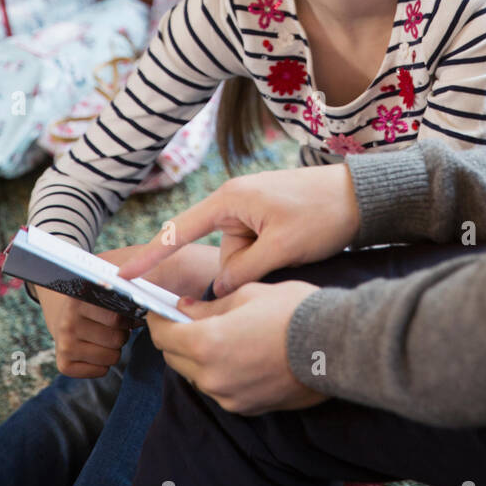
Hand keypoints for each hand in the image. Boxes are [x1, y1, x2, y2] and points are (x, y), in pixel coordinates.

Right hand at [35, 284, 131, 377]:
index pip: (115, 318)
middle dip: (122, 336)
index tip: (124, 319)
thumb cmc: (92, 309)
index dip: (126, 321)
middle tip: (115, 331)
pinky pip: (100, 371)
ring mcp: (65, 345)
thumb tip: (146, 316)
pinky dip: (104, 366)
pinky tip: (95, 353)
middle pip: (116, 339)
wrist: (63, 320)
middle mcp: (69, 323)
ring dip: (114, 352)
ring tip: (105, 342)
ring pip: (111, 357)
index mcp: (80, 301)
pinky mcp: (64, 364)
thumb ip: (122, 304)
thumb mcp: (102, 299)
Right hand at [116, 165, 360, 295]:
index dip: (151, 256)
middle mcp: (234, 202)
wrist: (362, 196)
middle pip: (221, 254)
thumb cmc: (322, 214)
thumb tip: (221, 289)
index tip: (123, 276)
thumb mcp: (282, 248)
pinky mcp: (264, 219)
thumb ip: (244, 272)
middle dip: (246, 268)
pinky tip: (299, 244)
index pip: (179, 231)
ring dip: (263, 265)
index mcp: (230, 200)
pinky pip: (255, 251)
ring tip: (299, 244)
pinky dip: (272, 259)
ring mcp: (249, 210)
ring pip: (240, 258)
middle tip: (284, 252)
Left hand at [145, 281, 327, 414]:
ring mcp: (229, 396)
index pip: (163, 335)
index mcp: (207, 343)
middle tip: (187, 316)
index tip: (159, 309)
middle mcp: (212, 376)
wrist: (334, 346)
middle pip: (174, 358)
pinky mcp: (246, 407)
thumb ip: (210, 306)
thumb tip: (185, 308)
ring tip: (217, 333)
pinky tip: (237, 352)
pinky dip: (218, 370)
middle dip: (175, 337)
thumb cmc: (293, 311)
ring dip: (196, 355)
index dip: (157, 319)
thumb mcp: (248, 294)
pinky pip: (219, 388)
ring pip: (196, 375)